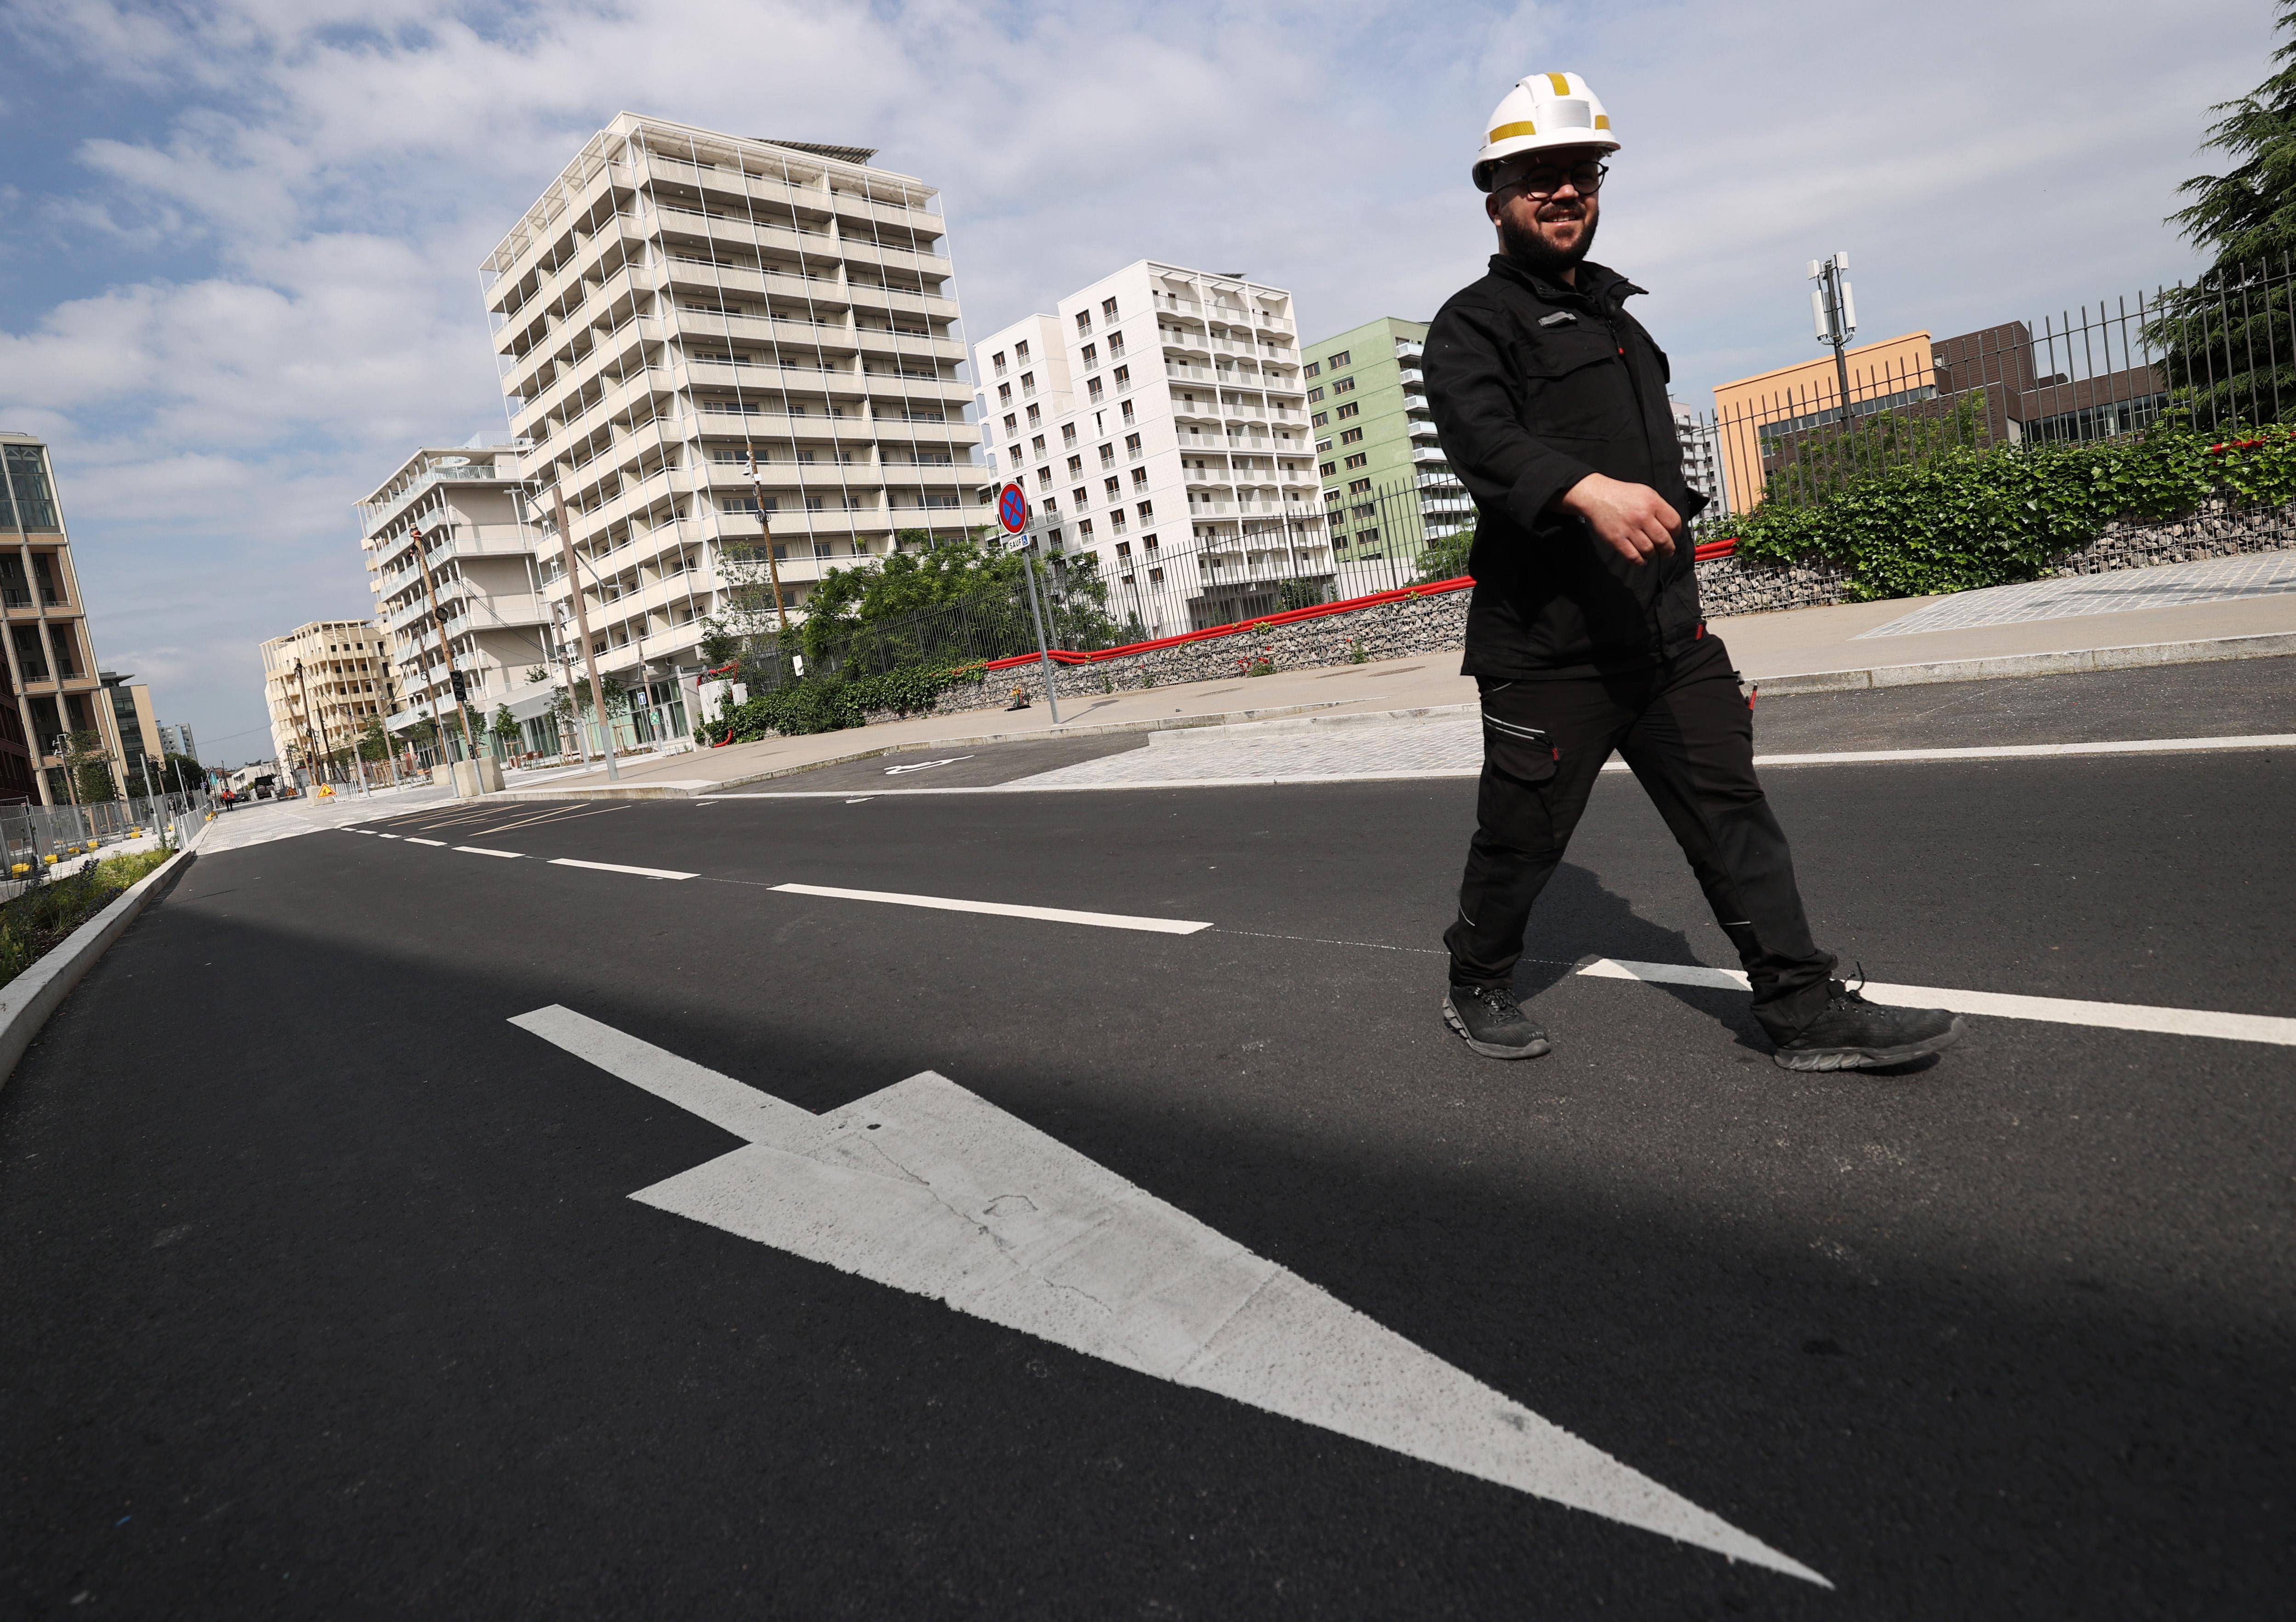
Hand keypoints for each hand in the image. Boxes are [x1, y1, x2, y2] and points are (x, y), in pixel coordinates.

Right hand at [1558, 473, 1679, 566]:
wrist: (1597, 496)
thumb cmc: (1622, 495)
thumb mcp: (1646, 493)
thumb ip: (1659, 508)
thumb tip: (1671, 526)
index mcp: (1652, 503)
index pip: (1674, 523)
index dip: (1676, 533)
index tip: (1673, 536)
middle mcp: (1642, 516)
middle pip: (1664, 540)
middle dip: (1668, 549)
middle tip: (1667, 551)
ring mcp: (1629, 529)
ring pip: (1649, 550)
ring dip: (1653, 554)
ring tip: (1651, 553)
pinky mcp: (1617, 540)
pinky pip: (1633, 557)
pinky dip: (1640, 561)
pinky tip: (1641, 558)